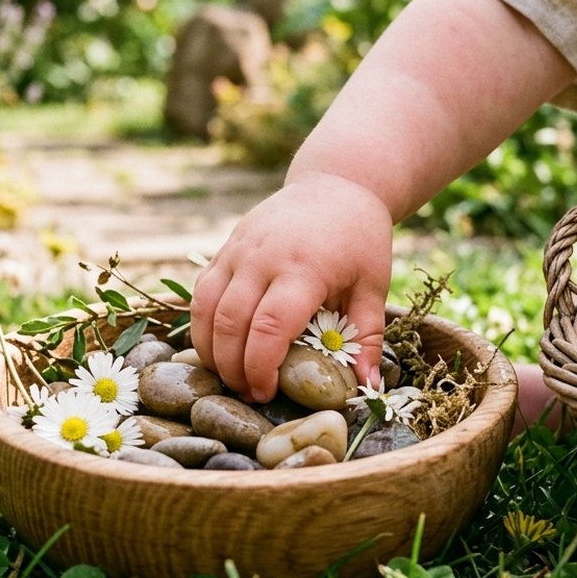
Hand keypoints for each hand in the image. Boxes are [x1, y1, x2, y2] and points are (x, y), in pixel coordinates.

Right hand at [190, 172, 392, 402]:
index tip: (266, 393)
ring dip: (211, 351)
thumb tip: (367, 387)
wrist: (336, 184)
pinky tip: (219, 348)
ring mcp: (239, 250)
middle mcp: (263, 257)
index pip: (270, 326)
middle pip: (230, 323)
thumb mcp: (374, 287)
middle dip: (232, 368)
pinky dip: (202, 325)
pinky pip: (202, 292)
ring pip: (205, 309)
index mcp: (304, 268)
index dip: (261, 367)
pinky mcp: (226, 248)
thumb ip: (367, 338)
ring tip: (230, 376)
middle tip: (247, 394)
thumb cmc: (360, 239)